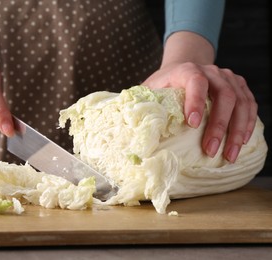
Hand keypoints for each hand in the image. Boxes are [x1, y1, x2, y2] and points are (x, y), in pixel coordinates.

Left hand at [143, 62, 257, 162]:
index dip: (195, 101)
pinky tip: (243, 142)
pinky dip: (248, 124)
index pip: (195, 81)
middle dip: (218, 125)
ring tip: (229, 155)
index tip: (192, 124)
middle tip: (210, 150)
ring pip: (241, 102)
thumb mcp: (150, 90)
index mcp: (186, 70)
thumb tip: (138, 130)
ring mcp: (228, 78)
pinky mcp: (239, 86)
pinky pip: (250, 105)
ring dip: (237, 131)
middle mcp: (211, 71)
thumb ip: (146, 104)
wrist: (183, 68)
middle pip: (224, 95)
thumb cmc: (164, 84)